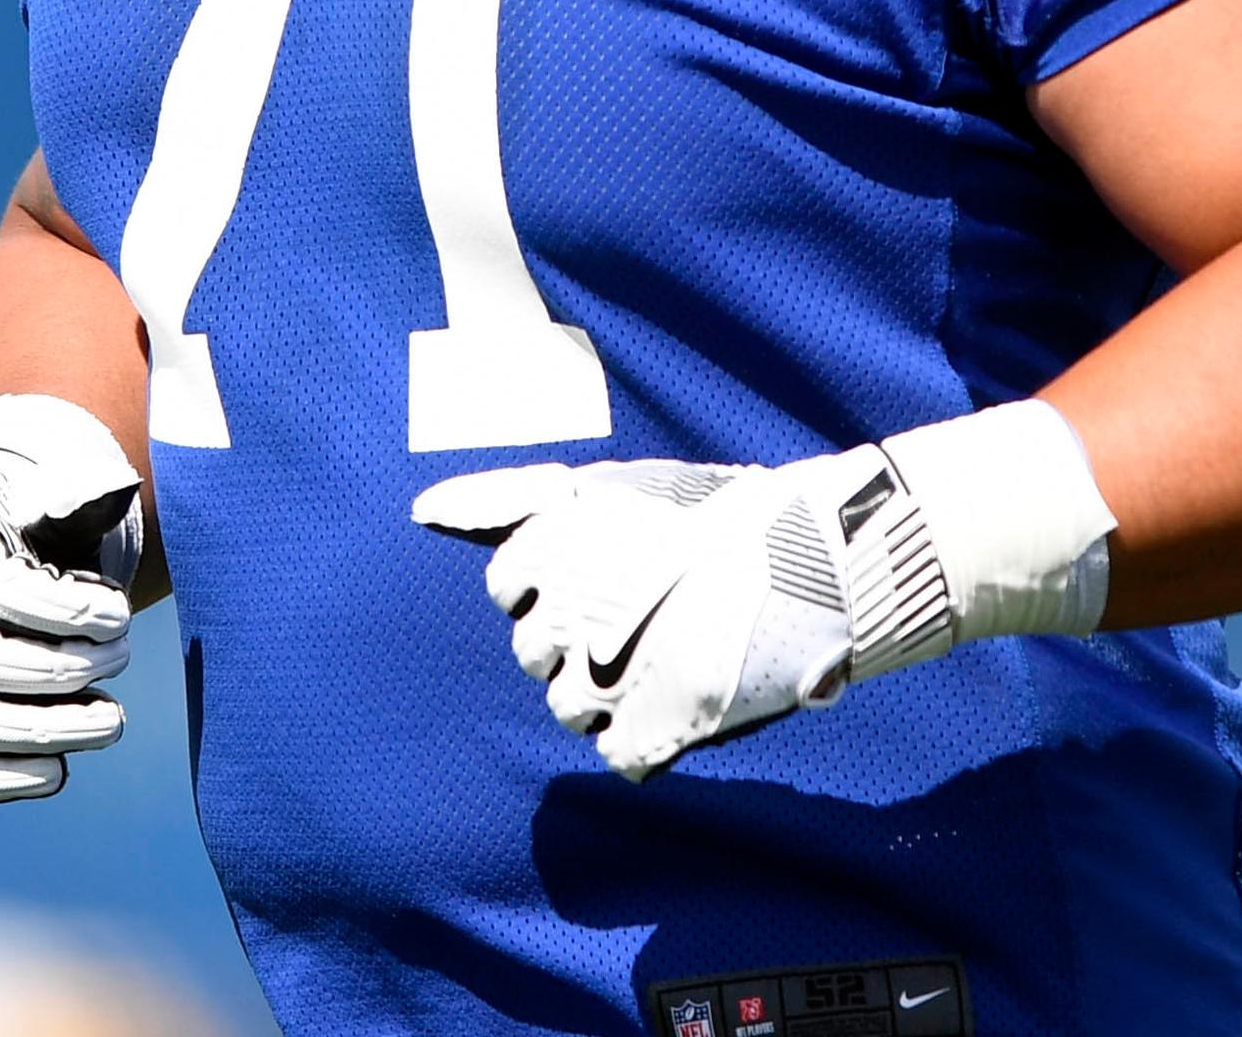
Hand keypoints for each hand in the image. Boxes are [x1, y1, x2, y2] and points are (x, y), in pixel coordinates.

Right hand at [0, 394, 141, 802]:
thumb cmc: (9, 526)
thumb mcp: (37, 496)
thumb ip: (75, 496)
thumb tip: (118, 490)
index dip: (63, 610)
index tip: (121, 618)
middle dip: (58, 670)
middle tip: (121, 661)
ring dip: (35, 733)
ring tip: (110, 723)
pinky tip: (57, 772)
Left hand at [414, 406, 1117, 782]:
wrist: (820, 550)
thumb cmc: (711, 518)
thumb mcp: (604, 487)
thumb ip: (506, 498)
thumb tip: (421, 509)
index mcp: (555, 542)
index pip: (509, 586)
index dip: (555, 584)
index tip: (612, 569)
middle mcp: (567, 611)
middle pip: (534, 654)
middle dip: (581, 637)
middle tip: (653, 608)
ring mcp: (609, 679)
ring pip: (569, 708)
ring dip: (611, 688)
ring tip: (673, 646)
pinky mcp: (656, 725)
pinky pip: (618, 754)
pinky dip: (645, 733)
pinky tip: (682, 693)